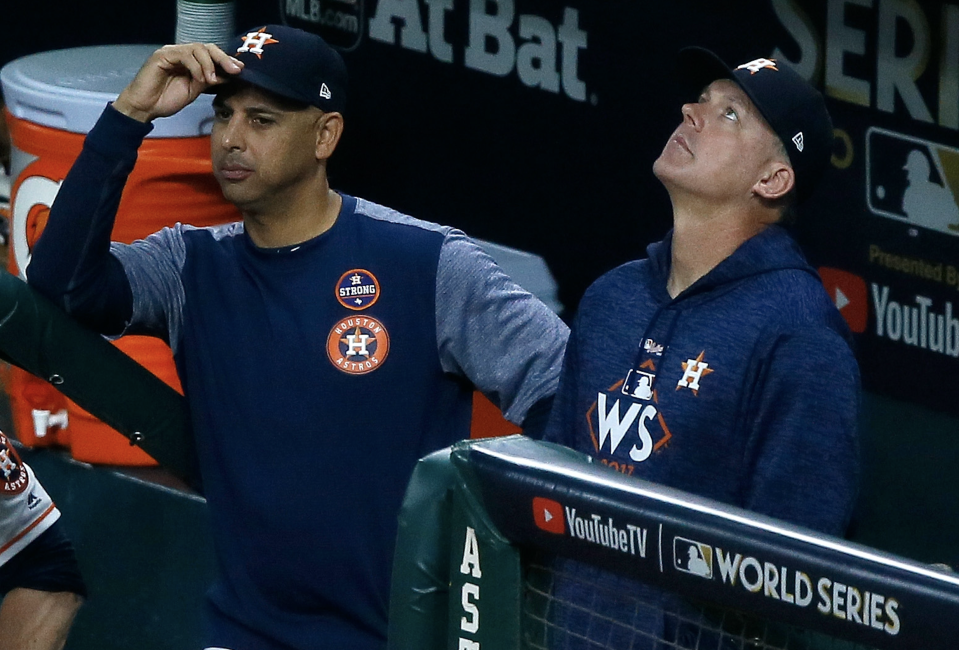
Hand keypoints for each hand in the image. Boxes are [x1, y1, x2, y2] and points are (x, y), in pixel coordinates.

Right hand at [113, 43, 243, 122]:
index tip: (240, 70)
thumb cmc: (166, 99)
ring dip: (209, 64)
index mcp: (190, 60)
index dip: (226, 60)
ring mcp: (171, 52)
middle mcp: (181, 53)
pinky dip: (196, 66)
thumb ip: (209, 81)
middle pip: (207, 47)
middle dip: (223, 58)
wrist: (145, 107)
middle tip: (235, 70)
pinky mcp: (162, 56)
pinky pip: (184, 55)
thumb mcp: (195, 90)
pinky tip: (201, 78)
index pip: (211, 54)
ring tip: (212, 79)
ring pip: (197, 49)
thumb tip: (229, 76)